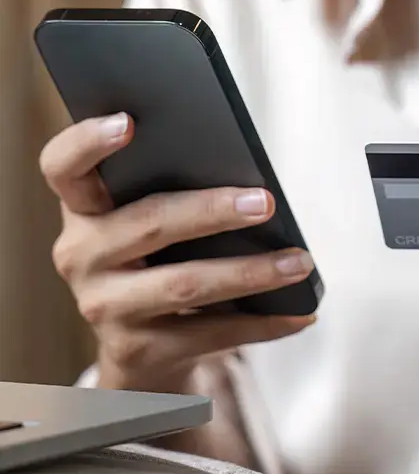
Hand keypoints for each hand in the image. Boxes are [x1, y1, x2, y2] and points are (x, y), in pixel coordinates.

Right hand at [39, 112, 316, 393]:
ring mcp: (105, 307)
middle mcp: (81, 256)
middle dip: (213, 211)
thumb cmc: (160, 264)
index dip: (87, 142)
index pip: (63, 167)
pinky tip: (301, 315)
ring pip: (185, 283)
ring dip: (251, 272)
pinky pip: (211, 333)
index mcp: (84, 210)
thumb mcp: (157, 227)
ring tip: (299, 262)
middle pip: (149, 222)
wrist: (143, 351)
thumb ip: (180, 194)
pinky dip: (264, 323)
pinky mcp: (137, 350)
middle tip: (266, 203)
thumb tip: (253, 183)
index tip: (129, 121)